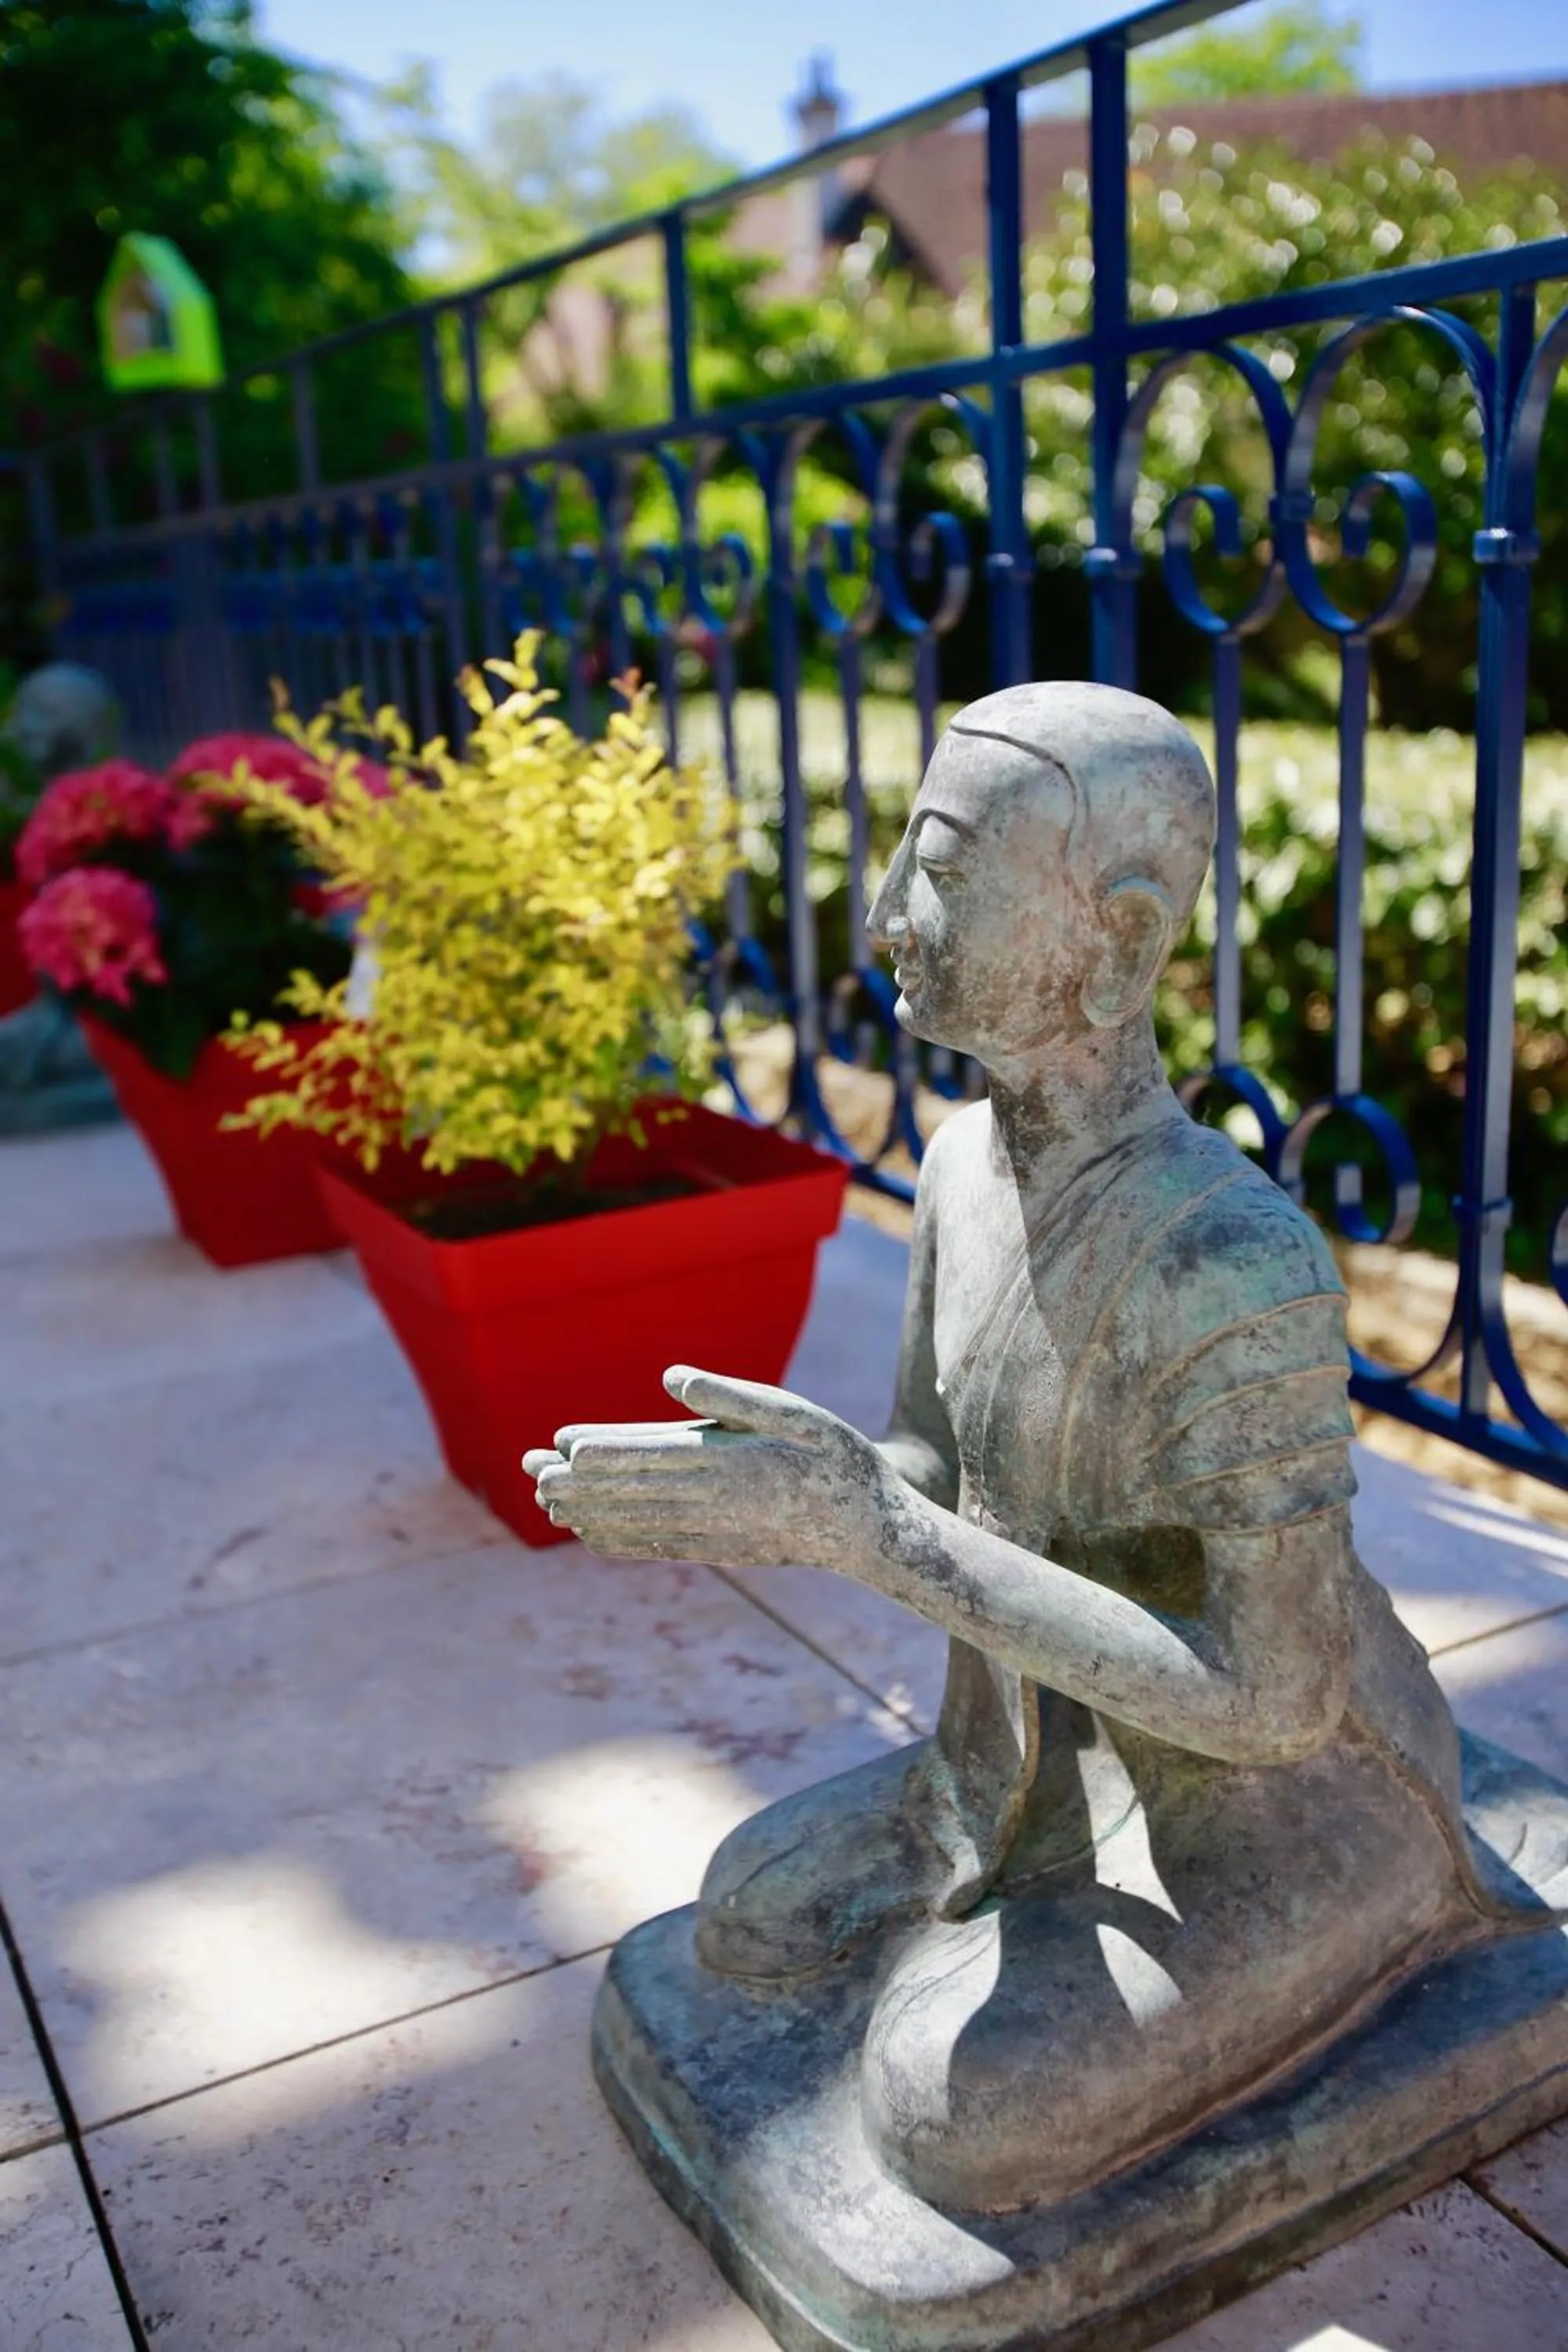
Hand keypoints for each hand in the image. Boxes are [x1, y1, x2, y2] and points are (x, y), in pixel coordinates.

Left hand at [521, 1365, 901, 1574]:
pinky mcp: (714, 1551)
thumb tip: (670, 1378)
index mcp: (728, 1463)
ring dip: (587, 1509)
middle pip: (631, 1490)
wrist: (867, 1531)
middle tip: (530, 1470)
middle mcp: (711, 1503)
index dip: (603, 1451)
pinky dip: (617, 1538)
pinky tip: (590, 1533)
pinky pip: (655, 1546)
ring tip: (545, 1497)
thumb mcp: (795, 1414)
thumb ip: (731, 1396)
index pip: (651, 1456)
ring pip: (635, 1521)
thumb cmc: (835, 1458)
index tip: (561, 1447)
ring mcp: (710, 1533)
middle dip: (577, 1481)